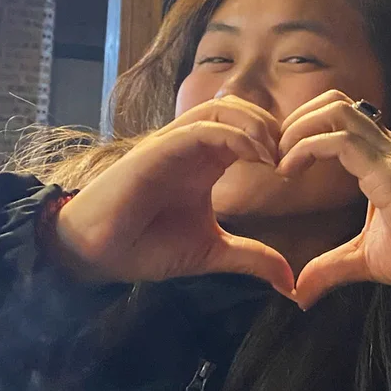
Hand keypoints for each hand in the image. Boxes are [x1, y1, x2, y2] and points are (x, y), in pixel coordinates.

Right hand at [51, 97, 294, 293]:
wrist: (95, 253)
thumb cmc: (146, 246)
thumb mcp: (212, 252)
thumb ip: (251, 259)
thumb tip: (290, 283)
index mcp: (206, 162)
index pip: (249, 129)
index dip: (278, 142)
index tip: (295, 171)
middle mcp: (192, 146)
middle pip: (241, 108)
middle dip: (273, 126)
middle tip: (290, 158)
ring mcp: (174, 143)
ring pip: (222, 107)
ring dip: (255, 124)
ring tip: (274, 155)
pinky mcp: (158, 150)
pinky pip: (202, 128)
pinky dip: (233, 135)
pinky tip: (254, 156)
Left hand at [277, 92, 390, 311]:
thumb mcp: (372, 261)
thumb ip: (333, 268)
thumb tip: (300, 292)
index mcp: (386, 161)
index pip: (340, 120)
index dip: (303, 132)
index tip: (282, 166)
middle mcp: (390, 149)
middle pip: (333, 101)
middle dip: (294, 121)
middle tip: (275, 158)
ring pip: (335, 109)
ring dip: (297, 129)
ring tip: (282, 162)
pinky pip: (341, 140)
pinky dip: (306, 147)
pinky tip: (292, 172)